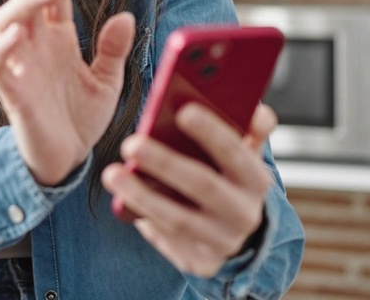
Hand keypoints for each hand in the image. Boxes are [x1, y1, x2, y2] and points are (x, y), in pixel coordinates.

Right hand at [0, 0, 134, 185]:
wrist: (70, 161)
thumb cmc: (82, 118)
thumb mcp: (107, 81)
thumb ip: (113, 50)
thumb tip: (125, 16)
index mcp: (58, 38)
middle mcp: (35, 46)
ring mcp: (21, 67)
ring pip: (4, 20)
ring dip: (25, 1)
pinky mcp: (11, 93)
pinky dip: (1, 47)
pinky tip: (20, 33)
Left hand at [102, 102, 277, 276]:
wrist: (238, 229)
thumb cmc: (231, 177)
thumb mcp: (245, 152)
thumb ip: (248, 126)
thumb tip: (253, 107)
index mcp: (257, 179)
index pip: (237, 153)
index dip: (212, 132)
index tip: (184, 111)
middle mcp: (245, 213)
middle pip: (203, 185)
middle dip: (165, 163)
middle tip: (131, 143)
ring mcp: (224, 243)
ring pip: (178, 219)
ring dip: (142, 195)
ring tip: (112, 173)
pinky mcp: (202, 263)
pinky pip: (167, 240)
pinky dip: (145, 220)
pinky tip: (123, 201)